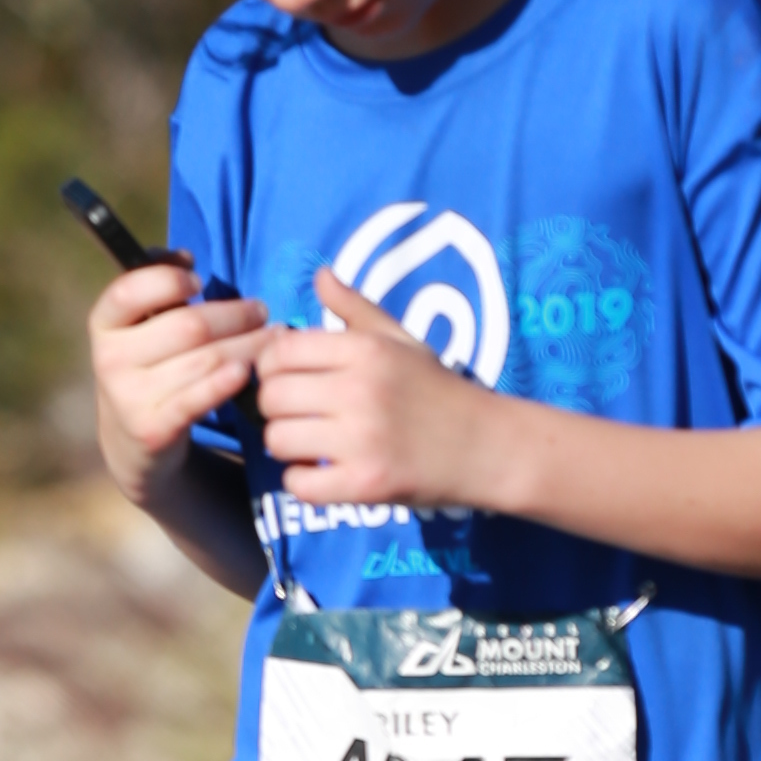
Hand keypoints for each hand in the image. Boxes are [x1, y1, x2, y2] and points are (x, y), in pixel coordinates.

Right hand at [88, 258, 266, 495]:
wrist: (131, 438)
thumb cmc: (148, 365)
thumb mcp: (141, 325)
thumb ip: (158, 285)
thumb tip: (185, 257)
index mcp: (105, 324)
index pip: (130, 290)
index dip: (168, 280)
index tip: (199, 280)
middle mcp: (109, 359)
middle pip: (187, 326)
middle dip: (234, 315)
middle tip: (262, 310)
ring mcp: (128, 397)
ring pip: (204, 361)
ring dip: (247, 346)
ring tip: (273, 338)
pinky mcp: (152, 429)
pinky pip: (198, 399)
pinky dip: (226, 382)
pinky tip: (247, 370)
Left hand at [253, 269, 510, 510]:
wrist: (489, 446)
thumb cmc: (439, 390)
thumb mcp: (402, 340)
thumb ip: (355, 307)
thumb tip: (320, 275)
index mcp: (366, 351)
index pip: (279, 351)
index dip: (271, 365)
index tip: (289, 378)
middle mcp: (360, 391)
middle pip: (271, 396)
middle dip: (276, 406)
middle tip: (298, 413)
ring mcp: (362, 441)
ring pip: (278, 440)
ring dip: (287, 445)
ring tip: (310, 442)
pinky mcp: (366, 484)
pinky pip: (299, 485)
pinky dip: (302, 482)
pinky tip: (322, 473)